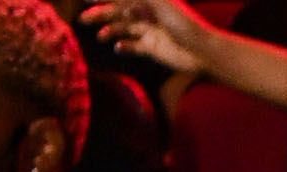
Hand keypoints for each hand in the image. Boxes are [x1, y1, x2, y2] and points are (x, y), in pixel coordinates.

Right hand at [82, 0, 216, 72]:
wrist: (203, 52)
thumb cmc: (184, 24)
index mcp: (149, 1)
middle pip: (118, 12)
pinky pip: (132, 46)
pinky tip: (118, 47)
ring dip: (109, 30)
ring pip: (123, 29)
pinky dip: (123, 46)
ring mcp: (149, 31)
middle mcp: (148, 14)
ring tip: (101, 36)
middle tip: (83, 19)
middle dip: (101, 13)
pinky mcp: (152, 49)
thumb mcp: (159, 3)